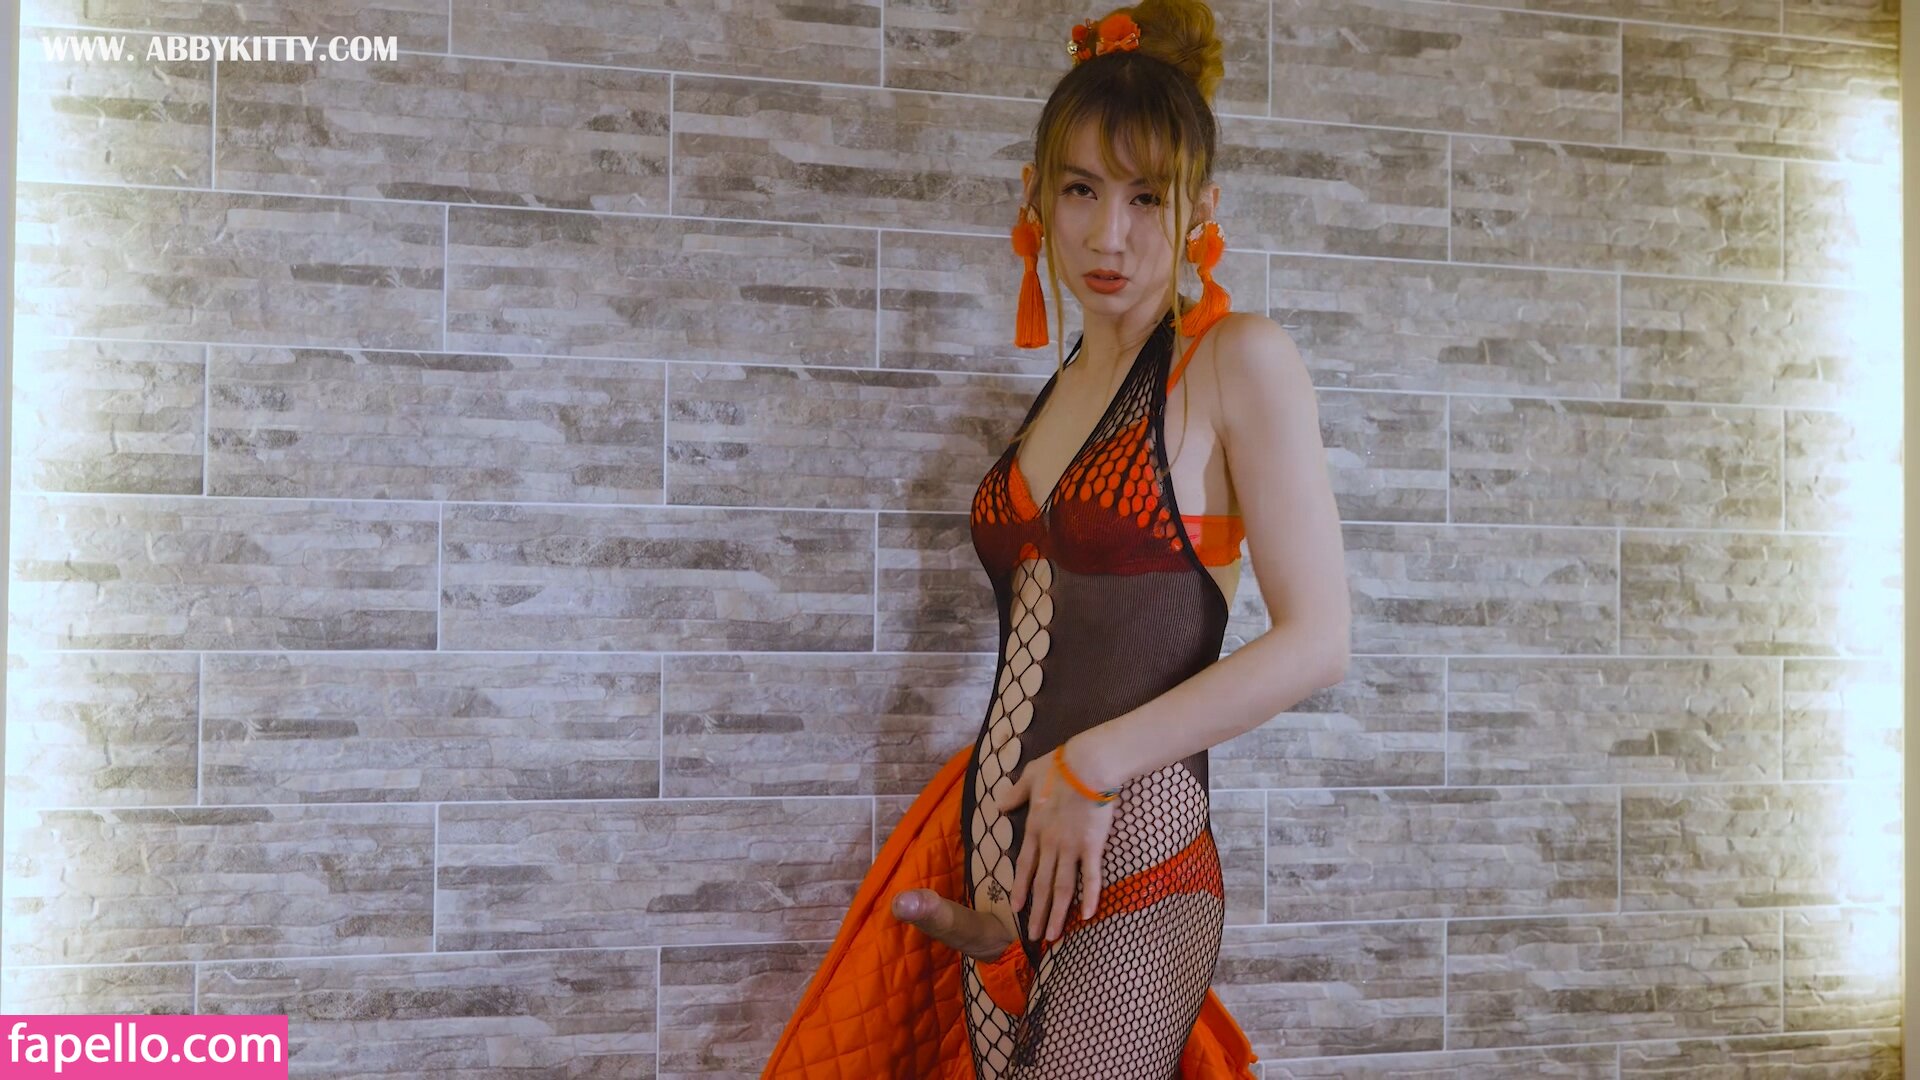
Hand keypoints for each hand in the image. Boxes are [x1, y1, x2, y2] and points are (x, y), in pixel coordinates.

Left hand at [993, 742, 1119, 943]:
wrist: (1087, 764)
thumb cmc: (1059, 766)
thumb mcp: (1028, 776)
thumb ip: (1014, 795)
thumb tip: (998, 806)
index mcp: (1034, 828)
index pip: (1024, 866)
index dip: (1020, 889)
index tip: (1016, 909)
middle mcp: (1049, 843)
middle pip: (1041, 884)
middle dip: (1037, 913)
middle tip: (1033, 937)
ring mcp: (1070, 847)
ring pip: (1062, 887)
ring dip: (1057, 914)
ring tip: (1053, 935)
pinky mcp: (1092, 846)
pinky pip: (1091, 877)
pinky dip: (1089, 897)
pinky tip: (1087, 916)